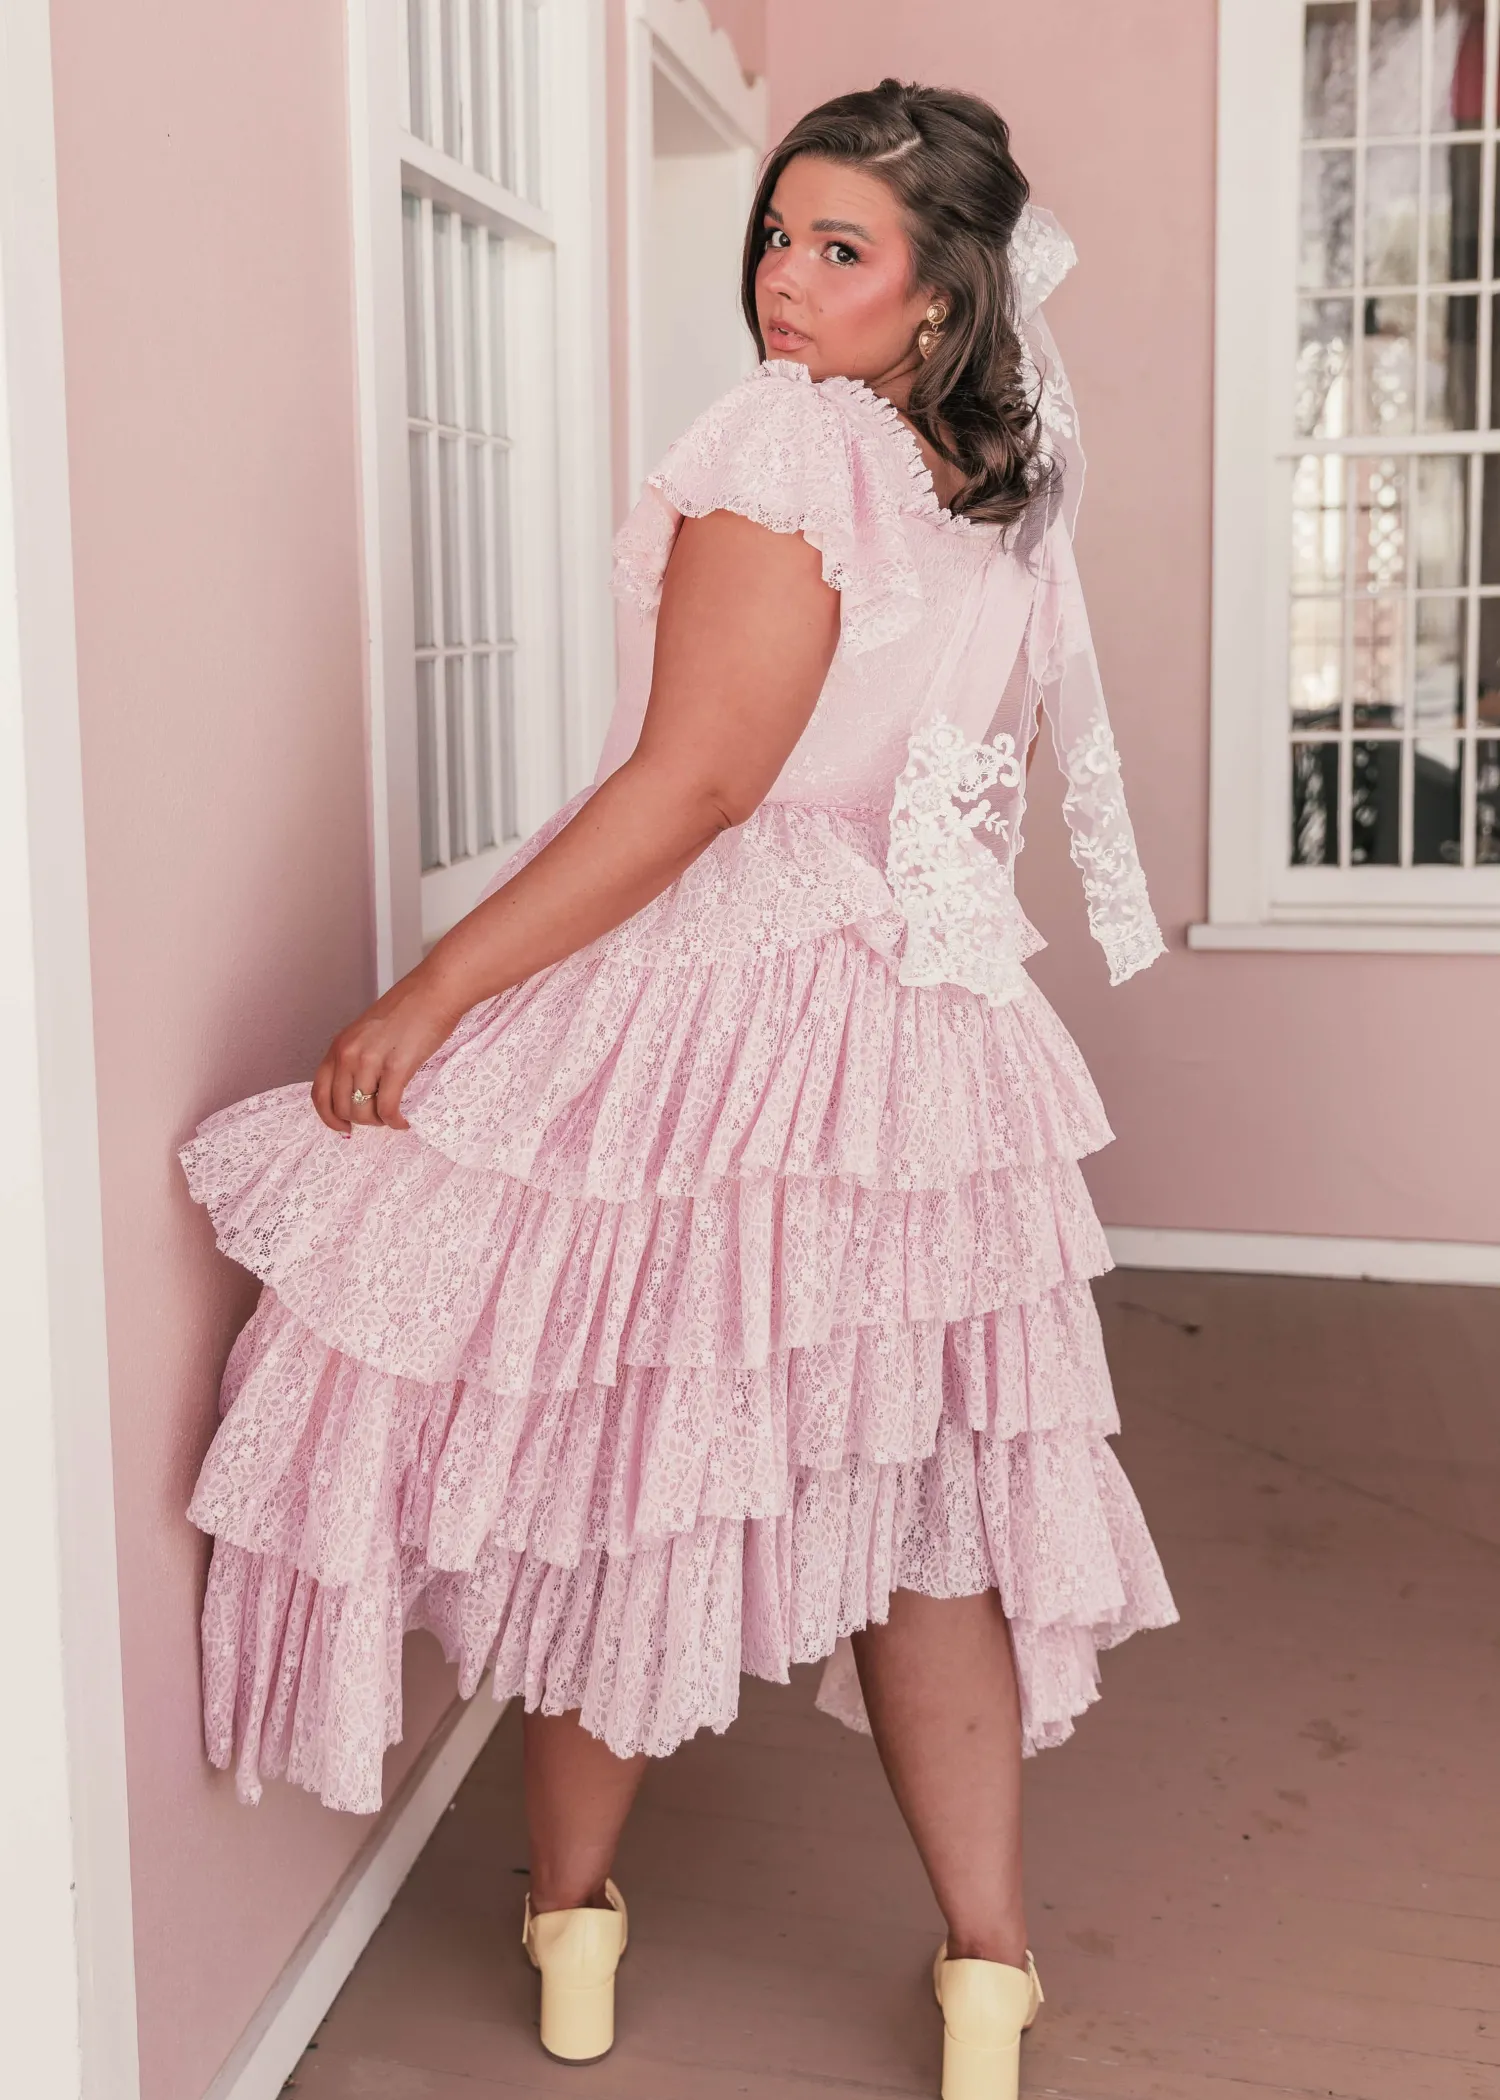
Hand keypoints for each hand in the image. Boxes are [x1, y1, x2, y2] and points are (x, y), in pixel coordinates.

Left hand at [311, 968, 466, 1135]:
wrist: (434, 992)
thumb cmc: (408, 1009)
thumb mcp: (367, 1032)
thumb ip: (357, 1057)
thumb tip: (358, 1091)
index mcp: (339, 1045)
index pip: (319, 1093)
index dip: (329, 1117)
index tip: (342, 1127)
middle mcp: (348, 1054)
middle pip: (341, 1107)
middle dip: (360, 1121)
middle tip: (378, 1119)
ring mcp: (370, 1060)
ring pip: (363, 1112)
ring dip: (378, 1122)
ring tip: (392, 1117)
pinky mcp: (396, 1067)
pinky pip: (387, 1108)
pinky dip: (394, 1121)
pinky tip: (402, 1121)